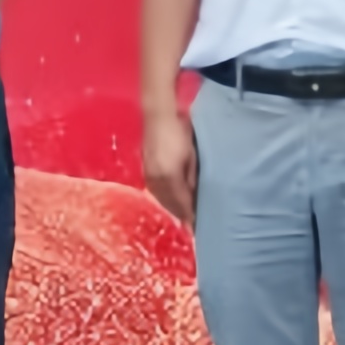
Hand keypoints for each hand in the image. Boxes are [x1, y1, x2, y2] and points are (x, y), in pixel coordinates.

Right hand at [139, 95, 199, 225]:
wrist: (159, 116)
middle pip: (171, 205)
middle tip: (193, 227)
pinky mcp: (146, 170)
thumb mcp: (191, 156)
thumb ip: (191, 179)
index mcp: (170, 177)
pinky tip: (171, 202)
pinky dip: (165, 200)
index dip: (190, 217)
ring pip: (162, 200)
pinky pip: (156, 192)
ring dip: (173, 209)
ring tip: (184, 217)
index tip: (198, 228)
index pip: (182, 204)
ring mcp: (149, 175)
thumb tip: (194, 198)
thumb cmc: (180, 132)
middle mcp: (157, 180)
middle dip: (182, 216)